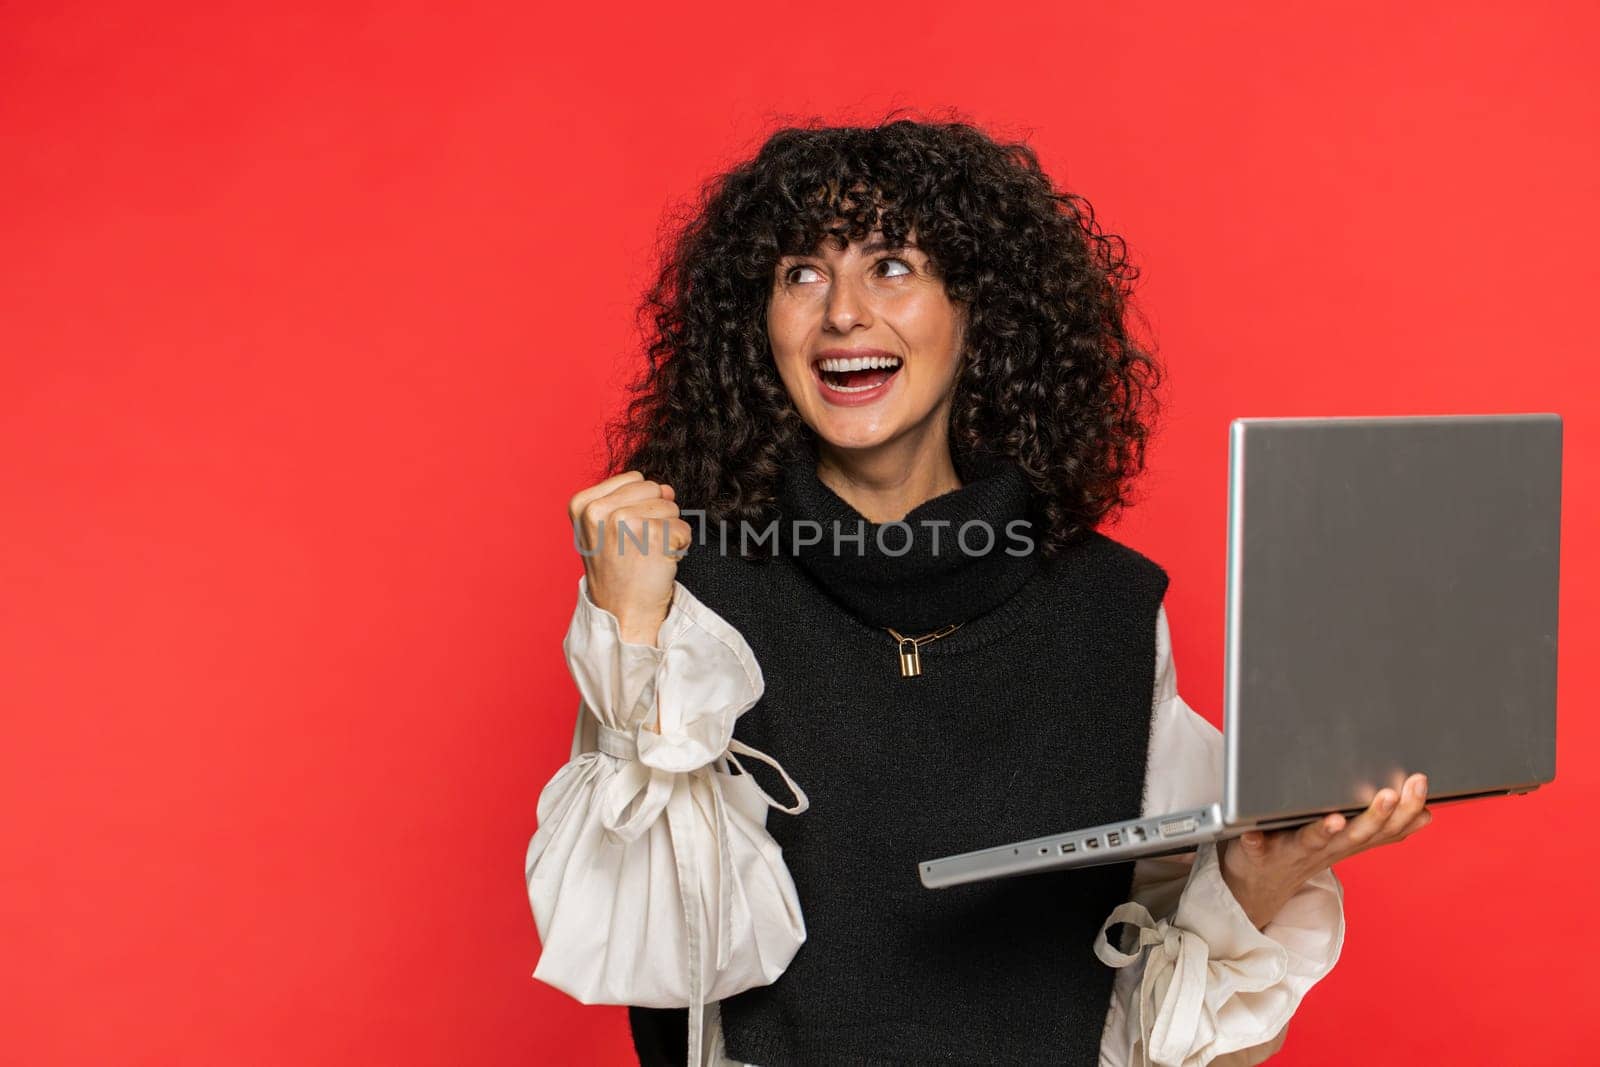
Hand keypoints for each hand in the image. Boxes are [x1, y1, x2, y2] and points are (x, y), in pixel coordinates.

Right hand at [568, 471, 692, 646]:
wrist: (623, 615)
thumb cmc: (616, 572)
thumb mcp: (604, 530)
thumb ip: (631, 500)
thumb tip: (667, 488)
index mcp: (583, 504)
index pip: (635, 479)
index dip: (639, 505)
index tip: (624, 535)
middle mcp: (600, 510)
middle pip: (654, 489)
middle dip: (655, 515)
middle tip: (639, 546)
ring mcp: (625, 522)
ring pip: (671, 507)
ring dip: (668, 531)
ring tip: (648, 555)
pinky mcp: (653, 536)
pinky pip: (684, 528)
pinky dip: (679, 546)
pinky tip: (660, 562)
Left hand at [1219, 772, 1433, 928]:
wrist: (1259, 887)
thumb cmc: (1306, 852)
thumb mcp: (1348, 841)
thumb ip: (1381, 827)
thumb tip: (1426, 814)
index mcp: (1347, 842)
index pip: (1384, 828)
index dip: (1405, 809)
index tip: (1420, 782)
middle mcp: (1324, 848)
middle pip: (1356, 835)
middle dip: (1376, 816)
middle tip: (1392, 794)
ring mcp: (1290, 852)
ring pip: (1312, 841)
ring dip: (1325, 830)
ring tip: (1336, 818)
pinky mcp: (1256, 854)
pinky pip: (1256, 848)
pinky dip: (1255, 842)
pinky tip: (1252, 834)